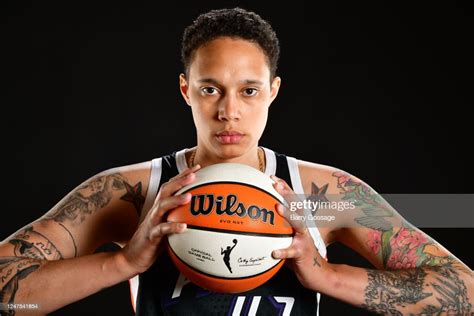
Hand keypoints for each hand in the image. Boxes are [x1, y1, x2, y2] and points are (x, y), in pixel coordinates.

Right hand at [120, 164, 200, 273]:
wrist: (132, 258)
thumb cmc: (153, 242)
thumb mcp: (167, 226)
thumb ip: (179, 217)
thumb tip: (200, 216)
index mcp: (160, 207)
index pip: (171, 186)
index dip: (183, 176)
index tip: (197, 167)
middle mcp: (155, 211)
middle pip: (166, 190)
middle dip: (180, 181)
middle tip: (194, 174)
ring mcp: (152, 222)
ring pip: (162, 207)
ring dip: (175, 200)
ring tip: (189, 197)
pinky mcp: (150, 236)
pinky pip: (161, 230)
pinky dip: (172, 227)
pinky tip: (184, 227)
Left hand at [270, 175, 330, 290]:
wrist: (316, 272)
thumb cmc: (296, 254)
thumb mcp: (285, 239)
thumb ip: (274, 229)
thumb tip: (251, 222)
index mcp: (297, 221)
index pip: (291, 200)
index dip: (283, 188)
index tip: (272, 177)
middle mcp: (302, 226)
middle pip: (296, 205)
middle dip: (286, 193)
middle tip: (275, 184)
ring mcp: (304, 238)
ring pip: (298, 223)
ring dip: (288, 214)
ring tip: (278, 208)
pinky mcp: (303, 252)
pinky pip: (292, 251)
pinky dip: (283, 251)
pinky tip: (273, 252)